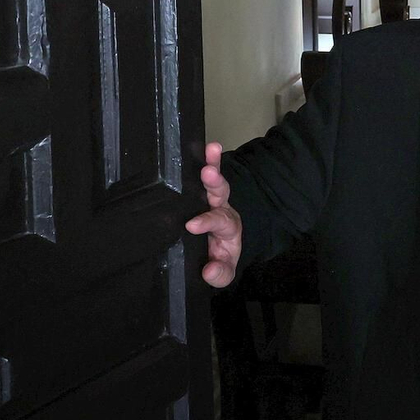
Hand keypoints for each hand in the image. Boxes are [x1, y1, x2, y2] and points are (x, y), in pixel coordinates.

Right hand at [185, 142, 241, 287]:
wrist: (221, 248)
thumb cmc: (219, 257)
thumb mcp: (223, 270)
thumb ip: (220, 274)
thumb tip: (209, 271)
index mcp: (227, 228)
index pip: (219, 222)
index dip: (206, 222)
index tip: (192, 224)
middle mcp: (222, 209)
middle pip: (221, 194)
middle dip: (215, 182)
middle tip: (207, 172)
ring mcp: (213, 200)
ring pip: (215, 181)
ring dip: (213, 164)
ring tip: (211, 149)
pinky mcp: (202, 195)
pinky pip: (204, 174)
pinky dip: (208, 159)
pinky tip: (206, 146)